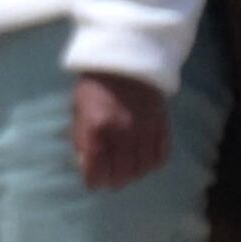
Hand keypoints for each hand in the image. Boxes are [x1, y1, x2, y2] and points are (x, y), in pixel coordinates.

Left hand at [69, 70, 168, 191]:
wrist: (126, 60)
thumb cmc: (96, 87)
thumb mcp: (78, 111)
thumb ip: (81, 140)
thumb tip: (85, 166)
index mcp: (97, 129)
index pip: (96, 172)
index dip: (93, 181)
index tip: (93, 180)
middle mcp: (122, 134)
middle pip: (121, 176)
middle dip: (113, 180)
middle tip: (110, 176)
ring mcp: (144, 131)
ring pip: (142, 170)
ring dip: (133, 174)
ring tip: (126, 169)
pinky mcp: (161, 126)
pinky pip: (160, 157)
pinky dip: (151, 163)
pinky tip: (143, 159)